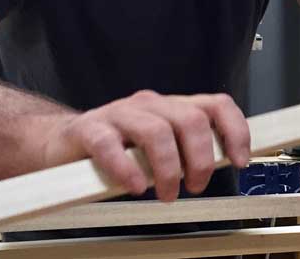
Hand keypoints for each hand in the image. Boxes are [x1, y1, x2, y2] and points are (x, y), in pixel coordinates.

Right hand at [42, 90, 250, 200]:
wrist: (58, 144)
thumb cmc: (115, 148)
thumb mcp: (158, 148)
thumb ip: (186, 150)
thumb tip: (223, 164)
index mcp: (171, 107)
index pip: (215, 105)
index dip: (234, 130)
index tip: (241, 160)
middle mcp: (149, 105)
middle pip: (189, 120)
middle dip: (200, 158)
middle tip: (195, 186)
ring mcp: (118, 114)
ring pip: (156, 131)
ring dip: (167, 169)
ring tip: (166, 195)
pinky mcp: (89, 129)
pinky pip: (110, 145)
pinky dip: (126, 168)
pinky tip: (133, 187)